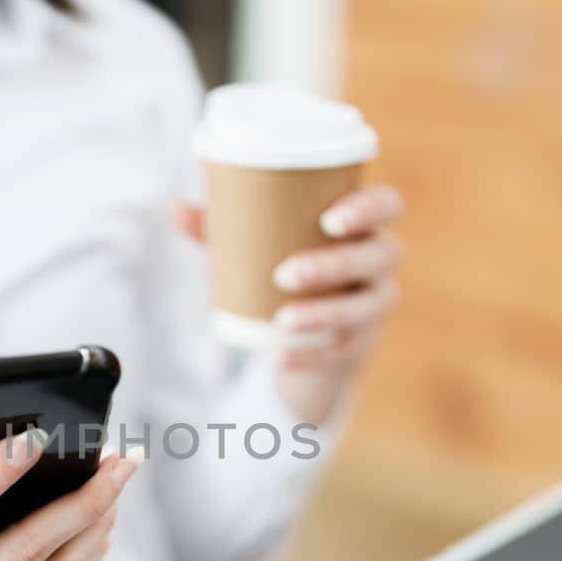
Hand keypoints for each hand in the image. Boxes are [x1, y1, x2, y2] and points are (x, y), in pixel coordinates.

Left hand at [175, 183, 404, 424]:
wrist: (309, 329)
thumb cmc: (286, 262)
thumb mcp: (257, 243)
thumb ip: (222, 227)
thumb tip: (173, 210)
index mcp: (363, 223)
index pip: (387, 204)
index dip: (368, 208)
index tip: (329, 220)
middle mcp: (380, 260)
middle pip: (377, 256)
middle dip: (333, 265)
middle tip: (285, 273)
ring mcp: (375, 304)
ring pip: (365, 307)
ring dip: (324, 313)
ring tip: (282, 320)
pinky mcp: (362, 343)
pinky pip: (345, 351)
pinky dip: (312, 356)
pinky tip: (282, 356)